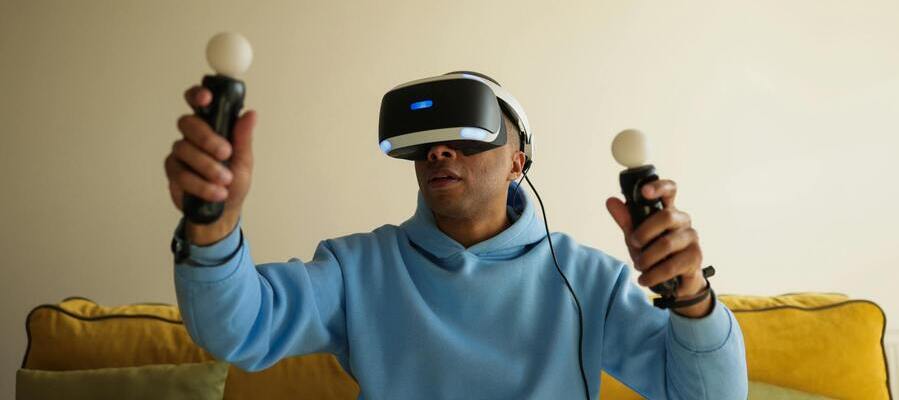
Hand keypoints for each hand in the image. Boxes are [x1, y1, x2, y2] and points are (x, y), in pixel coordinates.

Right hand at [164, 85, 256, 243]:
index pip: (199, 103)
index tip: (206, 99)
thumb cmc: (234, 183)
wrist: (223, 211)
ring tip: (225, 181)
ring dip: (207, 167)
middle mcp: (194, 136)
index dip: (198, 95)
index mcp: (213, 127)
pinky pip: (180, 172)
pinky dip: (200, 184)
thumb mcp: (245, 160)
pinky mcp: (173, 171)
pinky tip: (214, 192)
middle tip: (225, 153)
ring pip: (184, 149)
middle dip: (207, 138)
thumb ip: (243, 138)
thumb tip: (250, 115)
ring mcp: (181, 153)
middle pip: (188, 123)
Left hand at [605, 179, 711, 317]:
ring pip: (667, 243)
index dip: (659, 187)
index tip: (644, 192)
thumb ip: (626, 220)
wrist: (675, 283)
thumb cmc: (656, 255)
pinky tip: (645, 279)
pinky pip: (671, 266)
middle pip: (666, 216)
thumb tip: (611, 201)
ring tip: (639, 265)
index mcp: (668, 211)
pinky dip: (653, 275)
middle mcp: (683, 221)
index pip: (670, 190)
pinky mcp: (695, 258)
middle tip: (634, 244)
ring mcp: (691, 239)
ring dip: (647, 258)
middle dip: (644, 232)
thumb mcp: (637, 237)